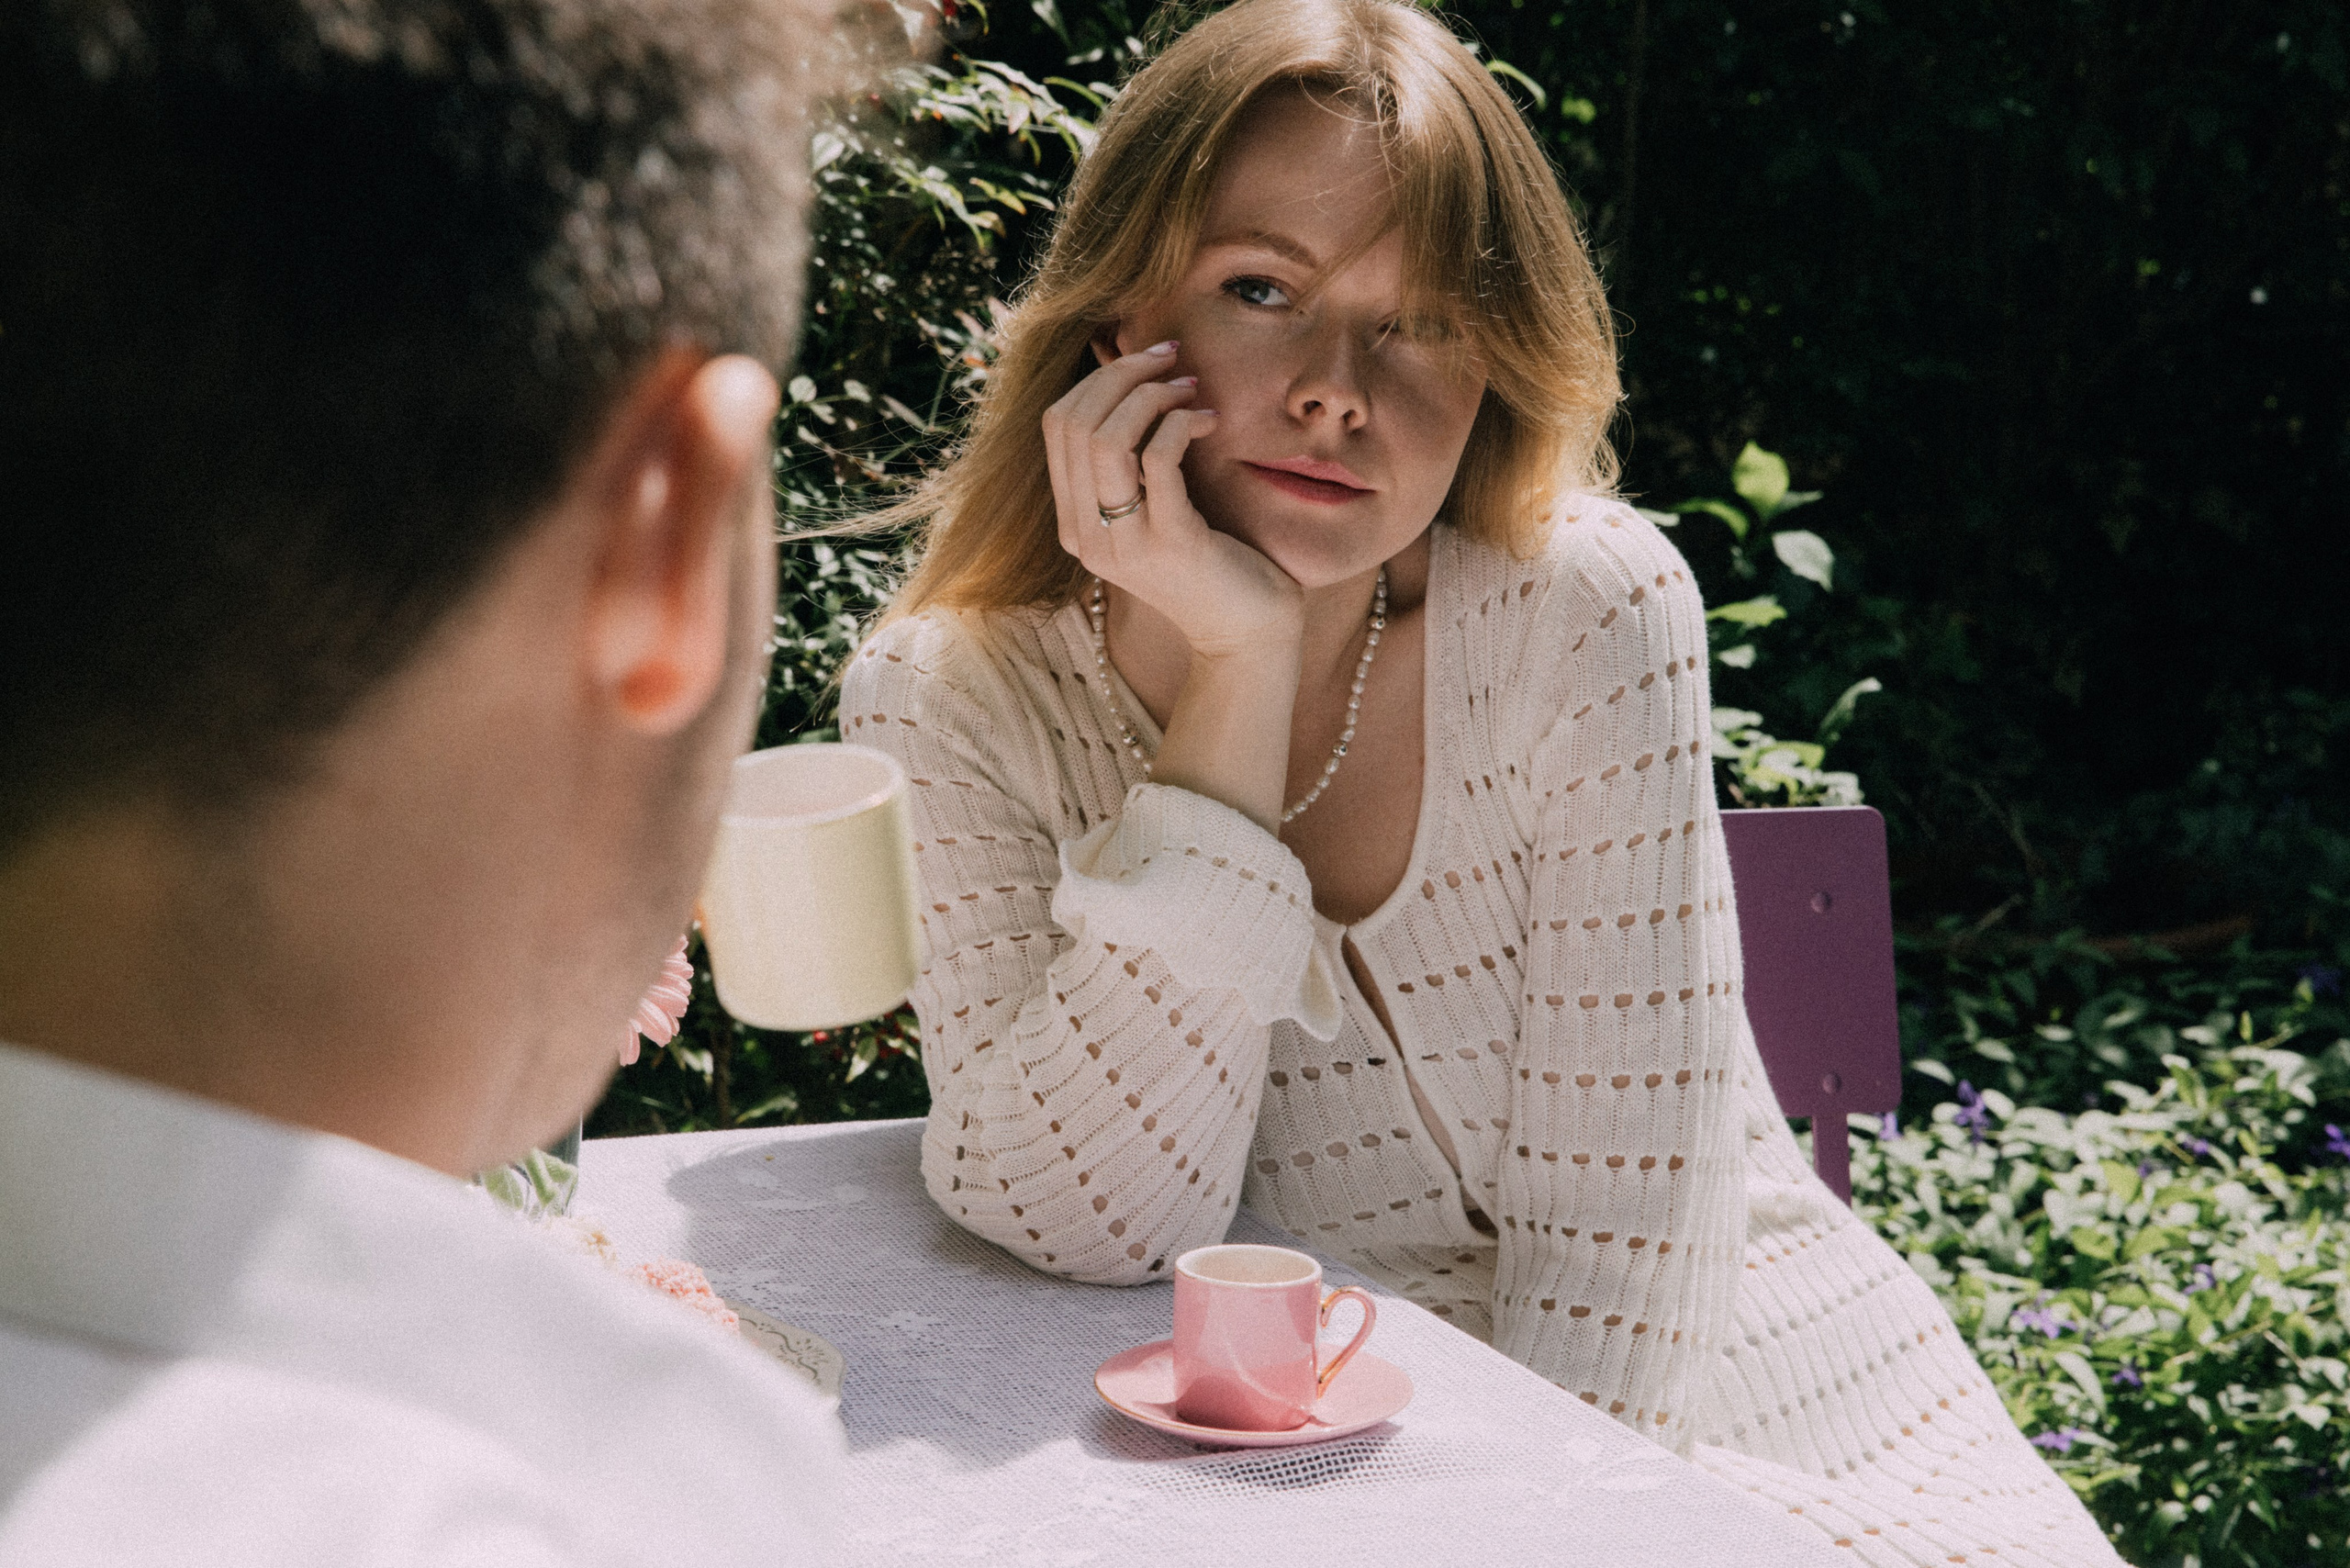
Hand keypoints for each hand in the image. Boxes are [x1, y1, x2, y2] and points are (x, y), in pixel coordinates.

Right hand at [1043, 340, 1302, 658]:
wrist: (1245, 635)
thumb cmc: (1209, 562)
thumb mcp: (1154, 510)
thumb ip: (1131, 463)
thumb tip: (1131, 378)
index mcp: (1074, 523)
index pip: (1056, 426)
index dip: (1099, 379)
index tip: (1147, 363)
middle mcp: (1086, 535)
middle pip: (1075, 423)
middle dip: (1124, 375)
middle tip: (1172, 362)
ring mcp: (1124, 543)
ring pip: (1106, 438)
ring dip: (1151, 395)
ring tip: (1190, 389)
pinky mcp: (1170, 543)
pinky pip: (1158, 459)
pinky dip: (1181, 423)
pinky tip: (1209, 422)